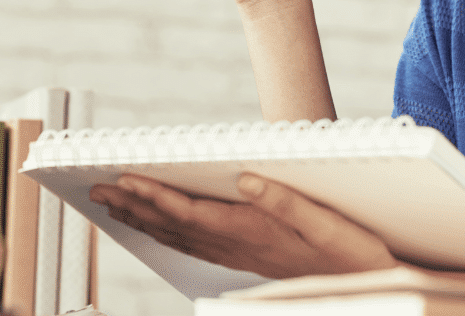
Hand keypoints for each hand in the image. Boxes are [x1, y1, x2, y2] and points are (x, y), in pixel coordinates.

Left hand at [88, 173, 400, 278]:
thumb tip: (246, 179)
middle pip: (175, 226)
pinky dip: (169, 231)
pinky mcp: (246, 254)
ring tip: (114, 204)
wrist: (367, 284)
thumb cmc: (352, 252)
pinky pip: (195, 244)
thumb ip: (286, 201)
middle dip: (134, 206)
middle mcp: (240, 245)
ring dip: (145, 218)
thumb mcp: (328, 225)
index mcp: (254, 232)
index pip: (192, 213)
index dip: (156, 196)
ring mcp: (240, 253)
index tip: (126, 179)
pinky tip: (157, 225)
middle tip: (98, 189)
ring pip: (180, 236)